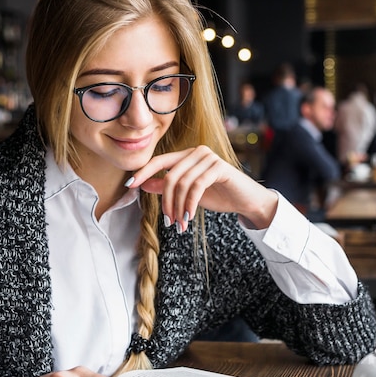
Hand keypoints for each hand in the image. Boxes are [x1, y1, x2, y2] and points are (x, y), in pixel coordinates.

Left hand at [127, 146, 277, 230]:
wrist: (245, 201)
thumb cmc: (218, 195)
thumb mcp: (187, 193)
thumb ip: (166, 186)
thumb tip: (143, 184)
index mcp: (187, 155)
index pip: (159, 161)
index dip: (143, 172)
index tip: (129, 185)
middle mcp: (197, 152)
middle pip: (170, 176)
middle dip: (166, 202)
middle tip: (168, 222)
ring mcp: (208, 158)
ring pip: (182, 183)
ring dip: (178, 207)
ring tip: (179, 224)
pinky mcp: (219, 167)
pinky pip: (196, 187)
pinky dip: (190, 204)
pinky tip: (189, 217)